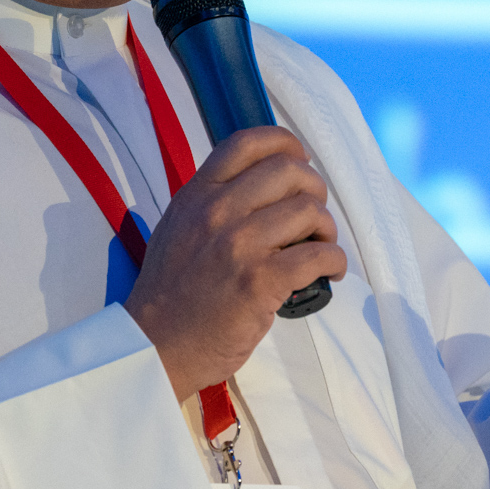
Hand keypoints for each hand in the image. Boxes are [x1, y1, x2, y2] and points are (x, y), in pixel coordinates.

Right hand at [124, 126, 347, 402]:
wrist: (155, 345)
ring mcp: (238, 245)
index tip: (300, 161)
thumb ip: (210, 202)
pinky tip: (329, 272)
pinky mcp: (259, 282)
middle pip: (289, 171)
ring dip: (327, 229)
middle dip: (314, 190)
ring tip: (321, 246)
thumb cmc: (170, 292)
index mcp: (197, 194)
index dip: (285, 144)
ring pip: (309, 211)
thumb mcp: (177, 227)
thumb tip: (258, 186)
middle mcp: (217, 211)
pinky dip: (334, 261)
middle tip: (313, 217)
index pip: (247, 143)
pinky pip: (317, 255)